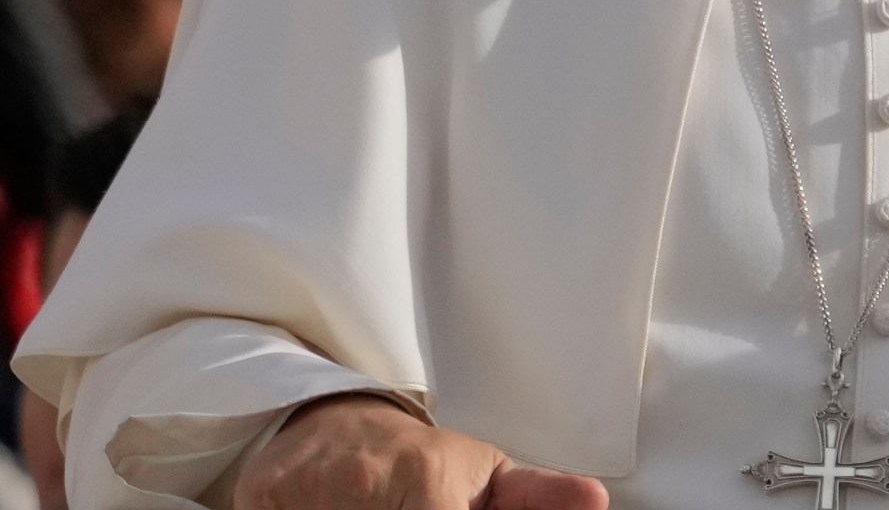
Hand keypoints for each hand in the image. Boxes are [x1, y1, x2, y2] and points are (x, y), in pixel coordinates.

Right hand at [237, 394, 607, 509]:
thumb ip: (538, 497)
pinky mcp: (260, 496)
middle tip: (403, 505)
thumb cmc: (426, 462)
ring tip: (374, 506)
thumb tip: (594, 500)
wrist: (340, 422)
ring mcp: (307, 490)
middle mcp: (364, 480)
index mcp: (428, 478)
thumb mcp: (489, 477)